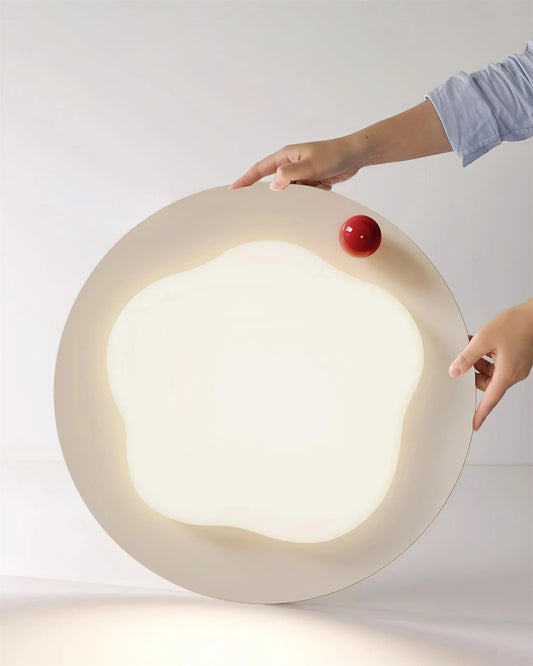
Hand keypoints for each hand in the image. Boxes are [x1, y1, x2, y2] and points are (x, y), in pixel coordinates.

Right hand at [228, 137, 360, 190]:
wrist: (355, 155)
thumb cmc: (333, 155)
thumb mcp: (310, 166)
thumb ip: (290, 175)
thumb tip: (274, 186)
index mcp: (286, 156)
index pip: (259, 169)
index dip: (245, 180)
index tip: (233, 190)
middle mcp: (291, 164)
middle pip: (275, 183)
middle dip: (279, 193)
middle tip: (275, 204)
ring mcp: (301, 173)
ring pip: (292, 191)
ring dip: (304, 192)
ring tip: (317, 183)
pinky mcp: (311, 181)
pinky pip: (306, 193)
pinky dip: (314, 193)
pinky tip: (325, 183)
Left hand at [449, 298, 532, 430]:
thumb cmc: (515, 324)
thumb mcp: (483, 339)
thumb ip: (466, 357)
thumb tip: (454, 371)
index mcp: (506, 374)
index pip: (490, 400)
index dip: (480, 414)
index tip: (473, 424)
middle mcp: (513, 374)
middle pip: (487, 383)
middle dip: (473, 372)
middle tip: (465, 356)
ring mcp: (517, 367)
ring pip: (491, 372)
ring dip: (479, 361)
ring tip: (473, 344)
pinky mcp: (518, 359)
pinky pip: (498, 364)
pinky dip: (488, 356)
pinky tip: (481, 343)